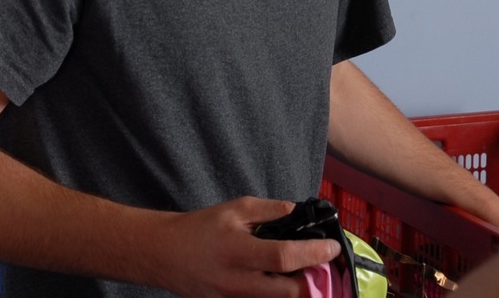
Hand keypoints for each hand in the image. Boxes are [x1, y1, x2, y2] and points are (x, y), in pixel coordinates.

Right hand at [148, 197, 341, 297]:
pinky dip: (278, 295)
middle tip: (323, 266)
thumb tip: (298, 211)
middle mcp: (237, 281)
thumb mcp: (234, 209)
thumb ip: (269, 210)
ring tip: (306, 273)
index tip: (332, 248)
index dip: (313, 254)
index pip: (283, 257)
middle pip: (288, 292)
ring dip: (298, 291)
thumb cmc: (201, 228)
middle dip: (313, 281)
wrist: (166, 254)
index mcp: (238, 251)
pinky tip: (283, 282)